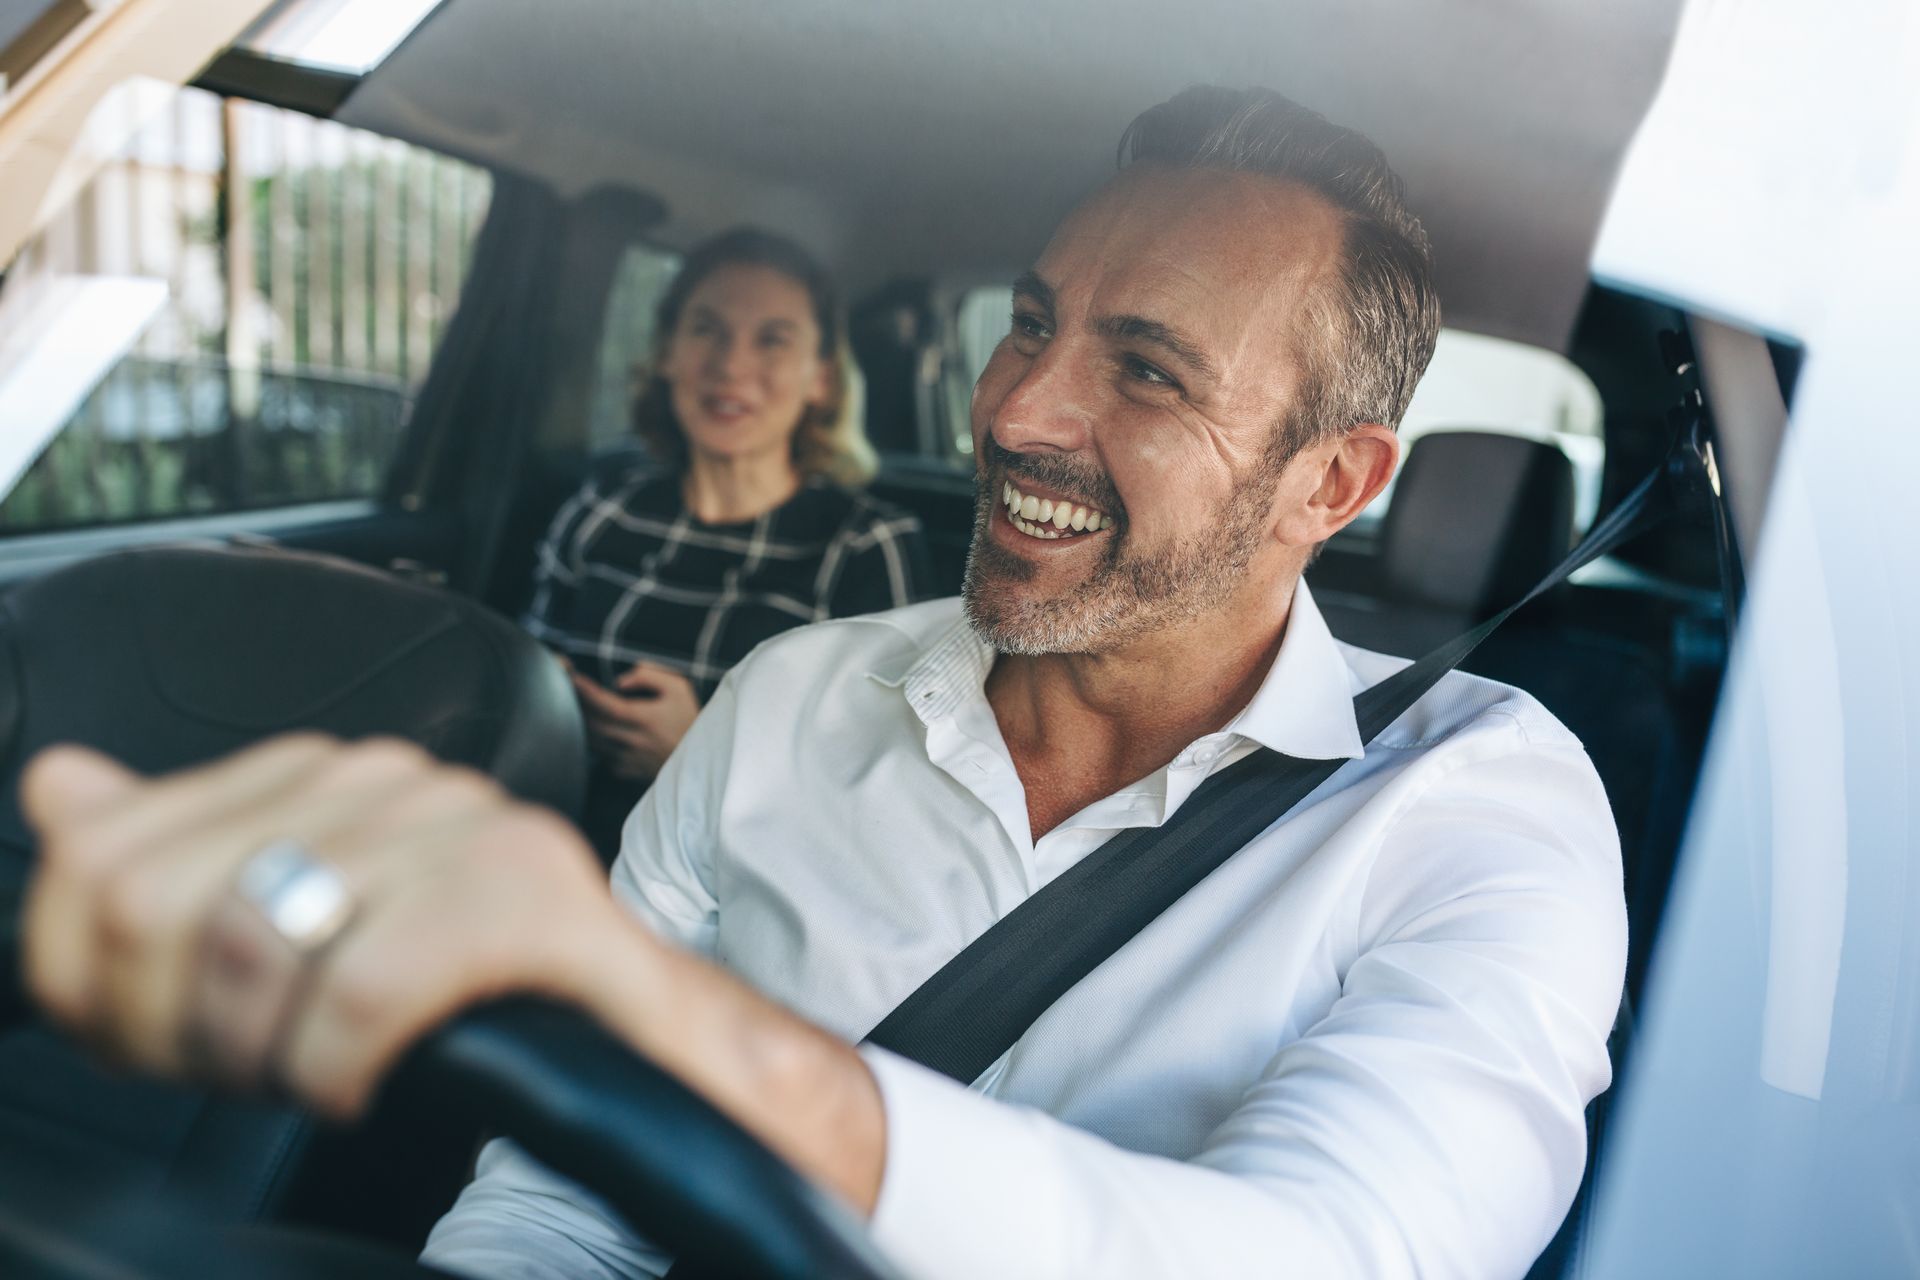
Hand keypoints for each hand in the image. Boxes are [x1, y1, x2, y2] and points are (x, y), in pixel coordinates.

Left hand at [18, 735, 651, 1117]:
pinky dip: (338, 1069)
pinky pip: (359, 991)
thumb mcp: (297, 934)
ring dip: (263, 1058)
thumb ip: (176, 861)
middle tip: (245, 1073)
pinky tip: (366, 1078)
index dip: (100, 985)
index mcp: (318, 774)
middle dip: (171, 1028)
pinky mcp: (518, 889)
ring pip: (251, 947)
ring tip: (315, 1075)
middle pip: (155, 903)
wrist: (637, 1032)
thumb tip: (61, 788)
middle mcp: (384, 776)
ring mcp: (456, 822)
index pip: (106, 859)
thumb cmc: (472, 990)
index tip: (165, 1043)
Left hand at [567, 660, 700, 780]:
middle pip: (590, 723)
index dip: (584, 690)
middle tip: (563, 686)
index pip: (605, 703)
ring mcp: (626, 759)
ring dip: (579, 722)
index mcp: (644, 719)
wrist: (703, 762)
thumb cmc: (690, 720)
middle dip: (574, 703)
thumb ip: (650, 676)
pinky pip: (599, 754)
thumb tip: (619, 681)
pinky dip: (592, 740)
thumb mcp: (679, 689)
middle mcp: (631, 741)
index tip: (570, 675)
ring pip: (590, 740)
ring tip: (572, 704)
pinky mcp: (624, 770)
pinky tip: (593, 727)